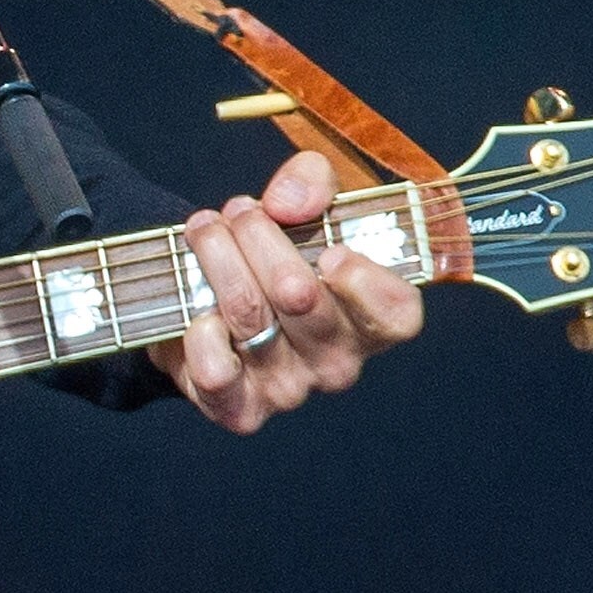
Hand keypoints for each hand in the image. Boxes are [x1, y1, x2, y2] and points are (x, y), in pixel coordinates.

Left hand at [148, 150, 423, 431]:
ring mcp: (289, 389)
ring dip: (218, 259)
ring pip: (250, 314)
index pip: (396, 315)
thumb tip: (288, 204)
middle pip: (301, 296)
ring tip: (204, 228)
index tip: (329, 249)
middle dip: (259, 238)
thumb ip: (310, 184)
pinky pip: (217, 371)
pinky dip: (198, 333)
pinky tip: (195, 310)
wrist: (197, 303)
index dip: (367, 283)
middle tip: (238, 210)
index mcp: (368, 318)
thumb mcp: (301, 205)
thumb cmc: (269, 253)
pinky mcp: (240, 408)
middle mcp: (337, 360)